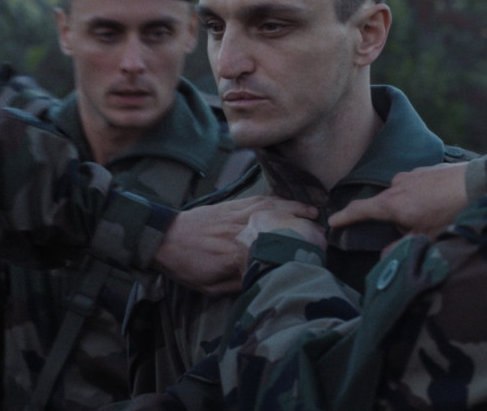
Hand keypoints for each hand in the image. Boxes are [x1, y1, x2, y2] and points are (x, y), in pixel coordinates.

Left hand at [154, 196, 316, 294]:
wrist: (163, 238)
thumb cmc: (185, 265)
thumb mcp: (211, 286)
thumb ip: (239, 283)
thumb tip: (263, 279)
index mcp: (236, 253)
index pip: (273, 251)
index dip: (295, 251)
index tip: (313, 254)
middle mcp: (241, 230)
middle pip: (279, 225)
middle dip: (303, 226)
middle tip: (323, 233)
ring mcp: (238, 214)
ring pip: (272, 207)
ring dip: (295, 208)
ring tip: (314, 213)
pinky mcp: (232, 204)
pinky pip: (259, 199)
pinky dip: (278, 199)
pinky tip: (289, 201)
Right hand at [327, 162, 468, 236]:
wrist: (478, 183)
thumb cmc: (450, 212)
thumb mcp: (426, 237)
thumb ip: (401, 247)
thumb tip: (384, 257)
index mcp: (391, 203)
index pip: (360, 210)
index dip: (344, 217)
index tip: (332, 221)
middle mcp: (396, 185)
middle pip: (384, 205)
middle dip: (392, 219)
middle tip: (412, 230)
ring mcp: (411, 174)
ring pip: (401, 195)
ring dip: (409, 207)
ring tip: (433, 216)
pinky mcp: (426, 168)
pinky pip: (415, 185)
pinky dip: (421, 196)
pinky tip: (439, 202)